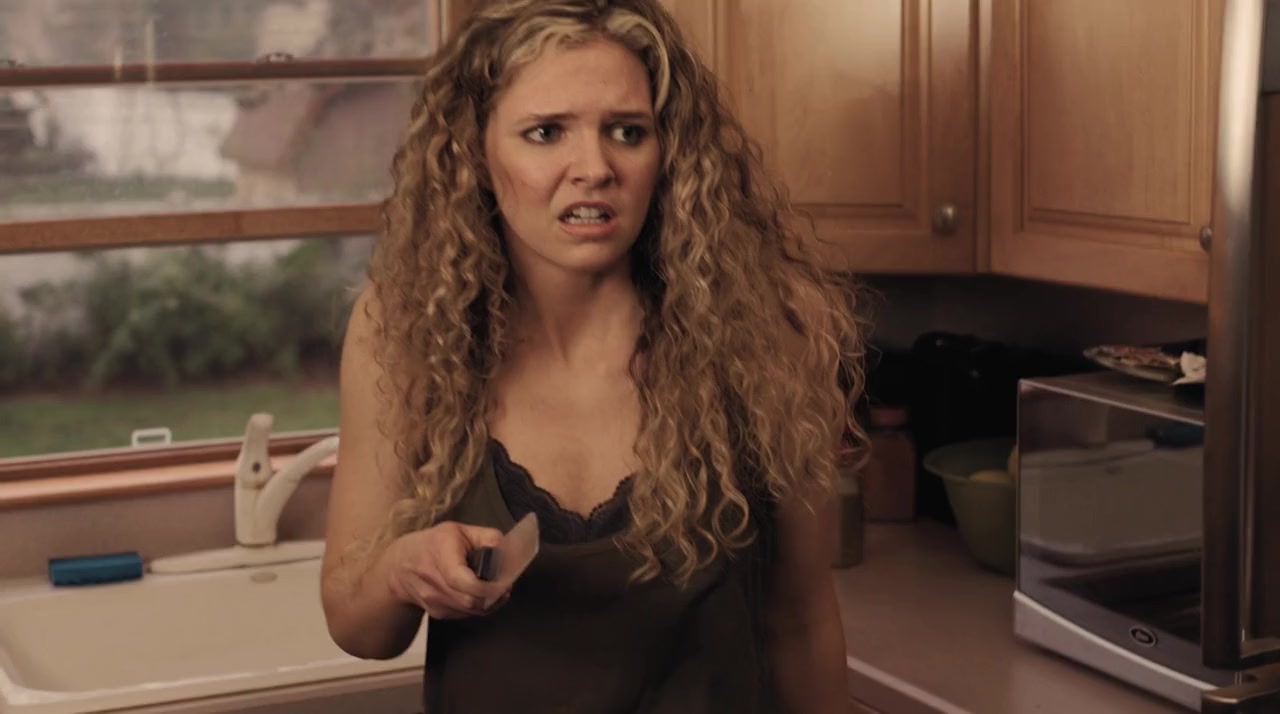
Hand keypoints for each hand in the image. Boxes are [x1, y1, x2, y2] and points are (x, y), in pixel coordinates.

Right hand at [385, 521, 510, 618]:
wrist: (399, 566)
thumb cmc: (434, 544)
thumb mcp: (459, 530)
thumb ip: (487, 537)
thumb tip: (506, 552)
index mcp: (440, 552)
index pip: (461, 580)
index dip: (486, 586)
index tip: (503, 582)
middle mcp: (432, 578)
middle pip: (469, 600)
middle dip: (492, 595)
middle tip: (503, 585)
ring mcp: (432, 599)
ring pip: (470, 610)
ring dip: (487, 602)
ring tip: (493, 587)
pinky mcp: (436, 613)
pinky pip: (465, 614)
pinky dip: (477, 606)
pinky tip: (478, 593)